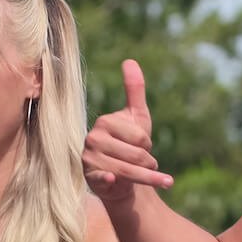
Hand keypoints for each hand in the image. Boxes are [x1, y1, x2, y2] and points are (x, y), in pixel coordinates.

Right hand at [82, 59, 173, 202]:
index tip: (144, 147)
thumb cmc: (130, 145)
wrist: (122, 178)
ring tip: (151, 177)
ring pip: (129, 170)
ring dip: (147, 177)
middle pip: (136, 155)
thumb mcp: (137, 117)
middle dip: (149, 163)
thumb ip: (134, 90)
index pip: (140, 137)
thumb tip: (130, 60)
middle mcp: (93, 138)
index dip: (148, 145)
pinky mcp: (89, 177)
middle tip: (146, 164)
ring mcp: (89, 159)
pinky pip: (104, 178)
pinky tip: (113, 180)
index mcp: (105, 122)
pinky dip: (109, 180)